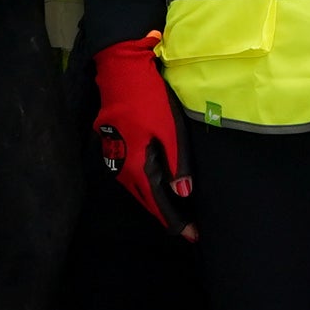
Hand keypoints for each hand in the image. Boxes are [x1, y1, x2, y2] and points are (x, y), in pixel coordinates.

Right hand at [89, 35, 194, 238]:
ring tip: (178, 212)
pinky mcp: (114, 149)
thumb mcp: (171, 130)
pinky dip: (148, 187)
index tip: (194, 237)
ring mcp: (115, 160)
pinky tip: (160, 186)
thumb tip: (184, 195)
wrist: (120, 72)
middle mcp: (123, 171)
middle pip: (147, 203)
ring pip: (138, 191)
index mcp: (138, 169)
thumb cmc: (149, 99)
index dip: (178, 223)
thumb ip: (178, 164)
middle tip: (190, 228)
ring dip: (157, 203)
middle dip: (168, 217)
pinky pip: (133, 178)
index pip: (159, 206)